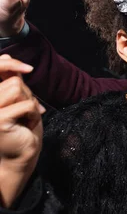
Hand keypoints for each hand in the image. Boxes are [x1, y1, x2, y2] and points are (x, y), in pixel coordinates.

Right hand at [0, 54, 43, 207]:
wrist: (21, 156)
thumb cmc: (20, 128)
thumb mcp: (16, 100)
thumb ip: (9, 81)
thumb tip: (6, 57)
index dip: (10, 63)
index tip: (28, 68)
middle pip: (13, 80)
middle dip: (27, 94)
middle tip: (27, 112)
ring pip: (19, 89)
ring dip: (30, 103)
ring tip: (26, 118)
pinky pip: (26, 105)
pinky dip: (33, 114)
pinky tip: (27, 126)